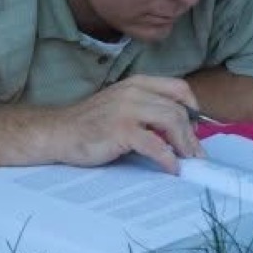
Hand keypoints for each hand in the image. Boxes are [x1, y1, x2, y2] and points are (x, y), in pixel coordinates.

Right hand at [45, 75, 204, 172]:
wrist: (58, 133)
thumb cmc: (90, 124)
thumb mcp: (120, 105)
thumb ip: (145, 108)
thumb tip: (179, 129)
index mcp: (136, 83)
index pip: (178, 88)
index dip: (193, 108)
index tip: (195, 129)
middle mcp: (133, 91)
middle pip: (178, 109)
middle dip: (192, 135)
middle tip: (195, 155)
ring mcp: (127, 109)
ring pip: (172, 121)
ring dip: (185, 145)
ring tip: (187, 161)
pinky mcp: (121, 130)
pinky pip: (156, 145)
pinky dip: (168, 159)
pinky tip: (171, 168)